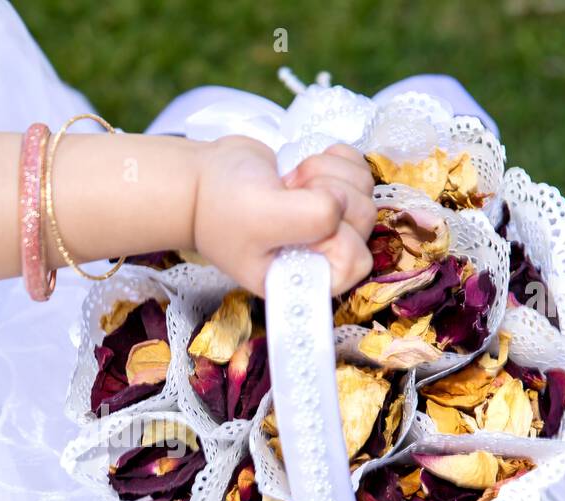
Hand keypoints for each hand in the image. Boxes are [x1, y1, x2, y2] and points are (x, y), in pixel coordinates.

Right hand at [191, 136, 375, 296]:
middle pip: (365, 221)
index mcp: (305, 278)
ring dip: (330, 173)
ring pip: (365, 191)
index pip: (355, 261)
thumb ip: (312, 218)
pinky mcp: (329, 190)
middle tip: (290, 192)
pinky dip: (336, 159)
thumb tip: (342, 203)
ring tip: (291, 181)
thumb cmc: (221, 206)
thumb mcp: (263, 217)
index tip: (298, 219)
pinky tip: (305, 167)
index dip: (336, 232)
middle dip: (330, 193)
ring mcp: (328, 222)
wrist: (199, 180)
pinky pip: (358, 171)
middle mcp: (321, 254)